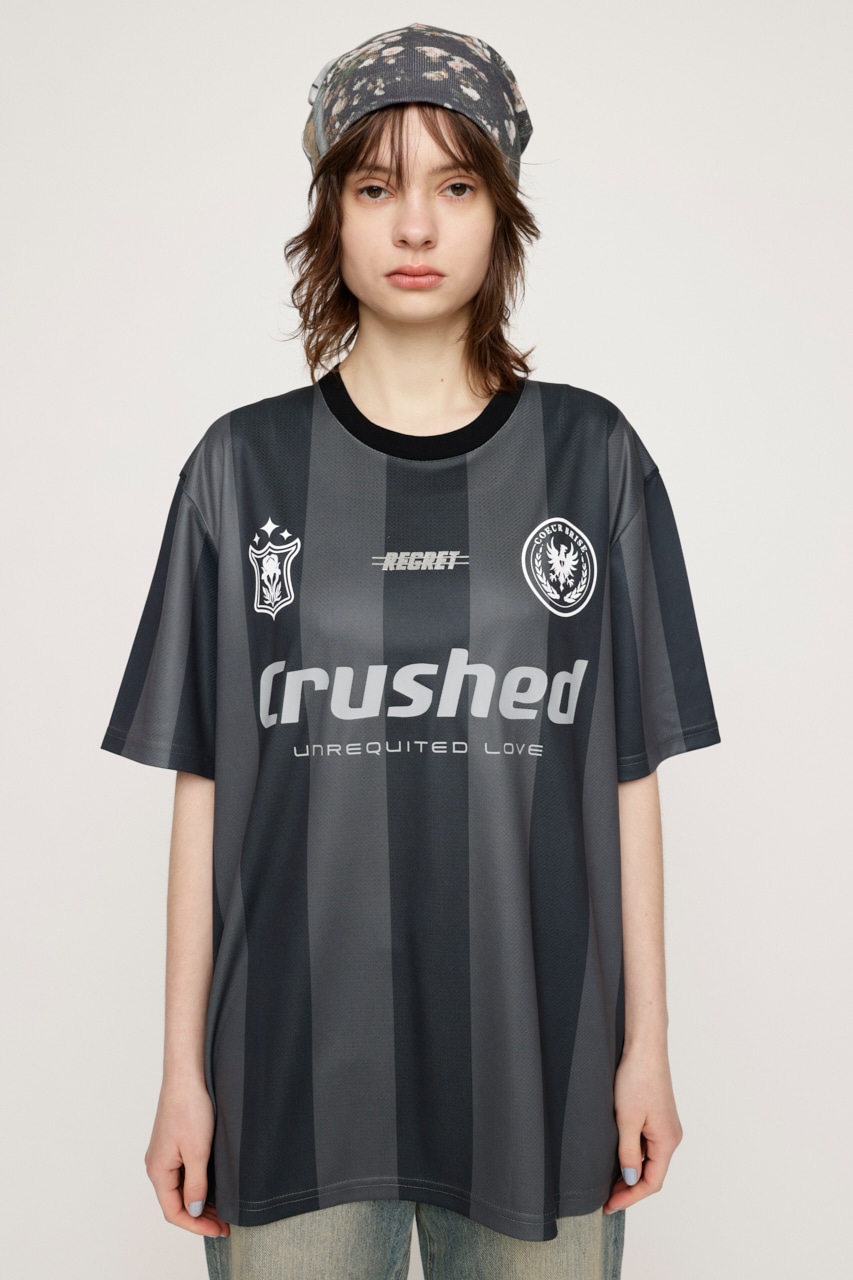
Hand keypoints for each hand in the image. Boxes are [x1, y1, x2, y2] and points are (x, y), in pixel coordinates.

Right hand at [144, 1076, 230, 1236]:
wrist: (187, 1075)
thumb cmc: (190, 1108)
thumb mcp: (198, 1152)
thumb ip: (196, 1185)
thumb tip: (195, 1210)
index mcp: (158, 1171)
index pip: (173, 1212)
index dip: (196, 1225)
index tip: (219, 1230)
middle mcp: (157, 1165)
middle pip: (176, 1202)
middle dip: (200, 1216)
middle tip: (225, 1223)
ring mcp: (164, 1154)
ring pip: (180, 1188)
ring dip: (199, 1201)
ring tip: (222, 1209)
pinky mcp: (173, 1144)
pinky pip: (183, 1174)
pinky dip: (197, 1185)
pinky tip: (213, 1186)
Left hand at [602, 1041, 682, 1213]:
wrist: (644, 1046)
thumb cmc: (636, 1079)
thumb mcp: (627, 1120)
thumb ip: (629, 1153)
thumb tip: (631, 1180)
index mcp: (667, 1141)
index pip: (652, 1182)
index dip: (630, 1197)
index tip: (609, 1205)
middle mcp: (671, 1136)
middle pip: (652, 1173)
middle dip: (630, 1188)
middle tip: (605, 1197)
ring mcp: (665, 1125)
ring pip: (649, 1159)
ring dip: (630, 1172)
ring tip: (608, 1181)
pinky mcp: (657, 1115)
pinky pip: (647, 1144)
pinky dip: (633, 1155)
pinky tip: (616, 1156)